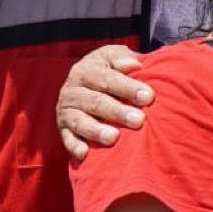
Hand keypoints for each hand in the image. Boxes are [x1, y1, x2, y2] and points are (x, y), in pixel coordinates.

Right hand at [56, 44, 150, 160]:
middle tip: (138, 120)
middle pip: (95, 102)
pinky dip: (75, 146)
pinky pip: (68, 139)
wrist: (87, 86)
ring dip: (96, 130)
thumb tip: (134, 65)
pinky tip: (85, 154)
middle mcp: (72, 90)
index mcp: (85, 70)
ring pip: (80, 121)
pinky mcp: (64, 130)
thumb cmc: (109, 71)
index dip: (128, 87)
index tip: (148, 97)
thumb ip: (122, 57)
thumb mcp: (112, 57)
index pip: (107, 79)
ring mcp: (66, 111)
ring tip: (114, 137)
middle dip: (117, 111)